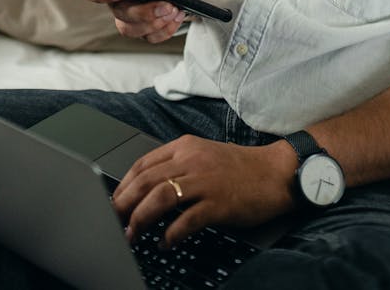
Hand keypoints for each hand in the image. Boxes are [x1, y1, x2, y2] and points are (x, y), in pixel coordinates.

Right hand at [75, 0, 194, 43]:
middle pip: (118, 12)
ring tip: (176, 10)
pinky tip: (178, 16)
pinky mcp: (143, 27)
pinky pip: (150, 37)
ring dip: (155, 23)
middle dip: (143, 13)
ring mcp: (127, 14)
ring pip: (131, 29)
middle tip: (167, 5)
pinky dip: (166, 29)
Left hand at [112, 135, 298, 246]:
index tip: (114, 202)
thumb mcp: (204, 155)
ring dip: (140, 219)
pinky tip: (164, 243)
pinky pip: (186, 220)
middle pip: (146, 181)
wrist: (276, 172)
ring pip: (160, 198)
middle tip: (113, 221)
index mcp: (185, 146)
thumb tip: (147, 188)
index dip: (123, 185)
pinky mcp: (219, 203)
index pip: (143, 163)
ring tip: (132, 235)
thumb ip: (177, 165)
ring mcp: (205, 181)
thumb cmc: (240, 167)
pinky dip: (170, 234)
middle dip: (124, 204)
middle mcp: (192, 160)